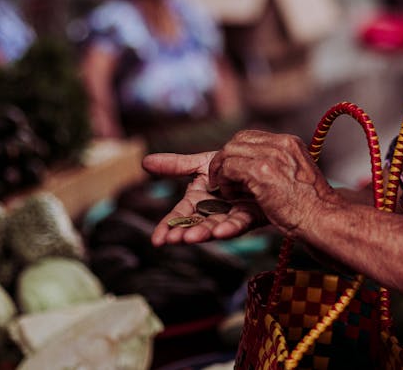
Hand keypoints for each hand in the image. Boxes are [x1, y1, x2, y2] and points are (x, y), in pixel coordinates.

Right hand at [142, 151, 263, 245]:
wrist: (259, 163)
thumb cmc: (229, 165)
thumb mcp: (201, 164)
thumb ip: (175, 165)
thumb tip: (143, 162)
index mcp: (198, 201)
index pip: (179, 215)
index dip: (167, 226)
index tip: (157, 240)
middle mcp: (212, 211)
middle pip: (196, 223)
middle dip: (185, 232)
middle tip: (175, 239)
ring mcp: (230, 215)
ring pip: (216, 226)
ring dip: (204, 233)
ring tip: (192, 238)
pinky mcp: (251, 216)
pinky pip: (240, 223)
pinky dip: (230, 227)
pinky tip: (222, 231)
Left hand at [210, 130, 342, 236]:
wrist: (324, 218)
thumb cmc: (313, 207)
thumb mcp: (299, 176)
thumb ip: (280, 166)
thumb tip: (260, 170)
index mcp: (290, 142)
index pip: (252, 136)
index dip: (237, 152)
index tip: (233, 170)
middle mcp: (281, 143)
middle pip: (238, 140)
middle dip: (225, 159)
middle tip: (222, 179)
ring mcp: (271, 156)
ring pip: (230, 152)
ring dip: (222, 171)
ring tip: (225, 190)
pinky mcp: (261, 171)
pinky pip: (229, 168)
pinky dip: (224, 181)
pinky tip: (230, 197)